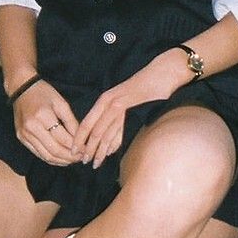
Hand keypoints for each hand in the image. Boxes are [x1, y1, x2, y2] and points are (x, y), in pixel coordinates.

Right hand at [13, 79, 79, 165]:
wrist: (21, 89)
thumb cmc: (43, 93)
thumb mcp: (61, 103)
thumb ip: (71, 122)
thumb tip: (81, 140)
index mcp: (43, 116)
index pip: (63, 138)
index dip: (76, 147)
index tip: (86, 150)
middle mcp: (31, 128)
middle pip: (54, 150)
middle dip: (70, 157)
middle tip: (81, 158)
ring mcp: (24, 135)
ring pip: (46, 155)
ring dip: (61, 161)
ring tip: (73, 160)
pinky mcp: (21, 139)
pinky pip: (38, 154)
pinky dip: (51, 159)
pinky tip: (61, 159)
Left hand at [74, 53, 181, 169]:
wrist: (162, 73)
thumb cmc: (147, 89)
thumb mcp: (127, 102)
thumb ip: (116, 119)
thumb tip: (108, 143)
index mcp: (104, 100)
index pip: (86, 123)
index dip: (79, 139)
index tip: (74, 152)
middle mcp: (107, 101)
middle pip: (92, 130)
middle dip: (86, 148)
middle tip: (83, 162)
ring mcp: (117, 102)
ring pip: (103, 132)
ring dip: (98, 150)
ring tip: (95, 163)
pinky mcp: (128, 104)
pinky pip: (118, 129)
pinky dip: (113, 143)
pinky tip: (110, 153)